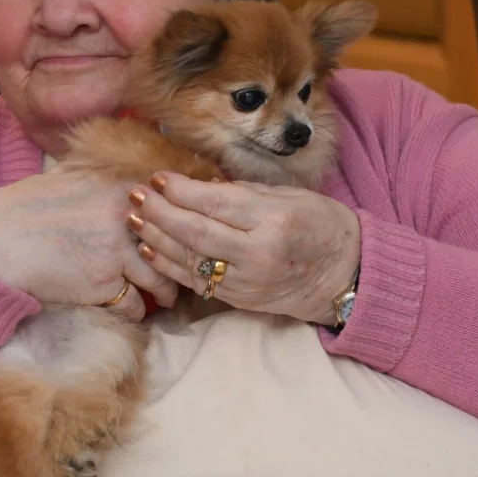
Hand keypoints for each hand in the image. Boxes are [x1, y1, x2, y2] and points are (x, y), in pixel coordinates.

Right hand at [0, 167, 178, 321]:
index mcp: (121, 185)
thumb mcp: (67, 173)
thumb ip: (101, 168)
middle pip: (175, 242)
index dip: (187, 217)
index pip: (175, 201)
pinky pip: (137, 305)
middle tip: (188, 266)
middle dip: (183, 257)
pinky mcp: (105, 285)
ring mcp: (118, 252)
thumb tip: (123, 157)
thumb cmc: (27, 206)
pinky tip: (135, 309)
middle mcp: (126, 216)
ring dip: (168, 291)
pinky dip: (138, 311)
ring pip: (162, 279)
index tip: (194, 227)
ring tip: (169, 296)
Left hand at [127, 173, 360, 325]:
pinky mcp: (238, 299)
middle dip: (159, 212)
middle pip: (195, 232)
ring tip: (133, 217)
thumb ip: (243, 194)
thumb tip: (198, 188)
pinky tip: (150, 247)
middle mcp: (257, 254)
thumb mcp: (290, 197)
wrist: (344, 276)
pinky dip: (169, 264)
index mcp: (273, 221)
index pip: (215, 204)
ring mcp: (246, 281)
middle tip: (136, 194)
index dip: (181, 190)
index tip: (158, 177)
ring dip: (156, 237)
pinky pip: (195, 280)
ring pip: (189, 258)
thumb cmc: (321, 226)